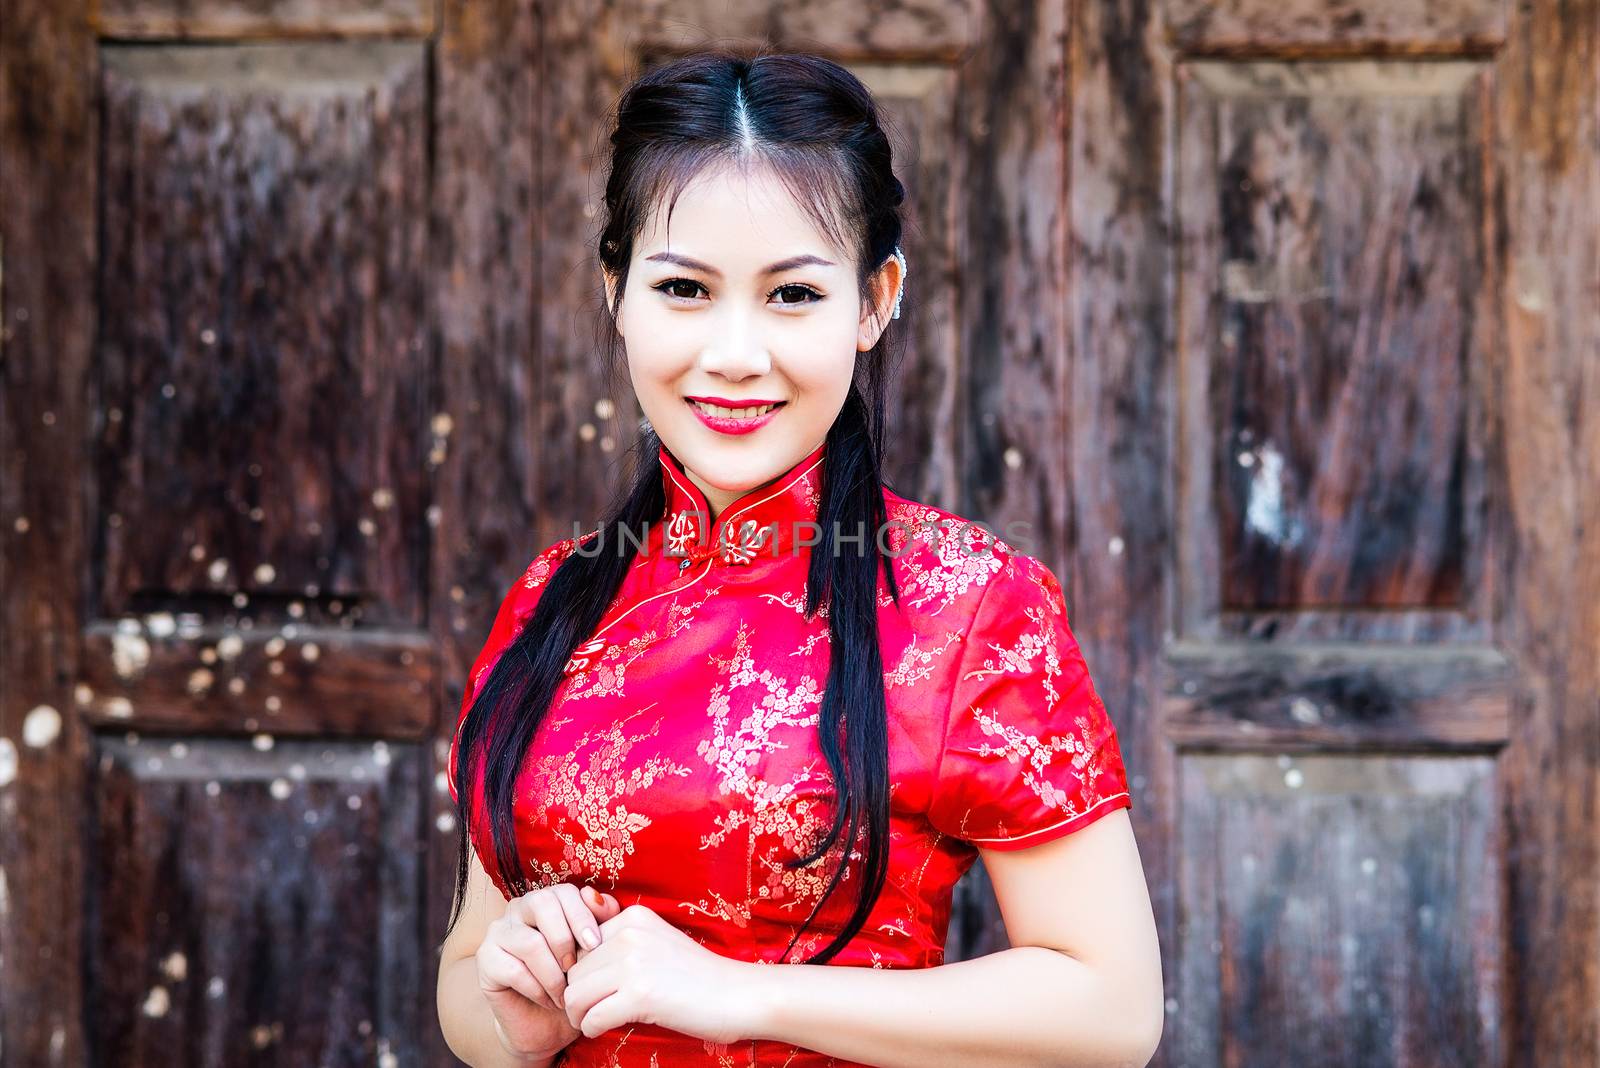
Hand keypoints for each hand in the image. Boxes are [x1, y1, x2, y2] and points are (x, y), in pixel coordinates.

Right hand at [476, 882, 623, 1059]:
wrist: (547, 1024)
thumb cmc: (572, 982)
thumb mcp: (594, 951)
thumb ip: (601, 919)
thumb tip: (597, 898)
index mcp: (547, 900)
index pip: (563, 892)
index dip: (581, 916)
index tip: (595, 944)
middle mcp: (519, 909)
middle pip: (542, 904)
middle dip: (565, 939)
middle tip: (575, 968)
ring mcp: (498, 932)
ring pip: (530, 942)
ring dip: (553, 974)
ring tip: (565, 995)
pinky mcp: (486, 960)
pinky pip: (514, 970)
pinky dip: (537, 989)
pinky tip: (548, 1000)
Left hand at [562, 903, 767, 1046]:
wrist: (738, 995)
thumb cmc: (696, 974)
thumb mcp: (657, 941)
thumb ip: (621, 935)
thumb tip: (584, 906)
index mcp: (634, 917)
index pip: (580, 945)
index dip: (582, 972)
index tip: (594, 989)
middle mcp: (631, 934)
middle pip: (573, 971)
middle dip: (576, 995)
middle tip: (591, 1011)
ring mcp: (635, 964)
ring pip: (575, 995)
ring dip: (579, 1014)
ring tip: (594, 1021)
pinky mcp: (641, 996)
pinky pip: (592, 1018)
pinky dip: (592, 1029)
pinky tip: (604, 1029)